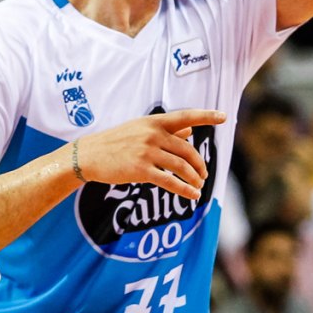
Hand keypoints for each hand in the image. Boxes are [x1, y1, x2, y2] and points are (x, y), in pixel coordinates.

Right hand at [73, 110, 225, 199]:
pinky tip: (193, 195)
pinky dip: (184, 190)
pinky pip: (169, 181)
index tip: (224, 117)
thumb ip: (167, 130)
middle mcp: (153, 134)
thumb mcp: (140, 129)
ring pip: (181, 166)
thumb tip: (190, 129)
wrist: (88, 155)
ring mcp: (147, 152)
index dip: (206, 116)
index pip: (186, 116)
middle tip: (204, 174)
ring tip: (199, 186)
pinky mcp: (140, 170)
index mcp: (155, 122)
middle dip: (199, 164)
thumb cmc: (116, 141)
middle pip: (187, 150)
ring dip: (194, 178)